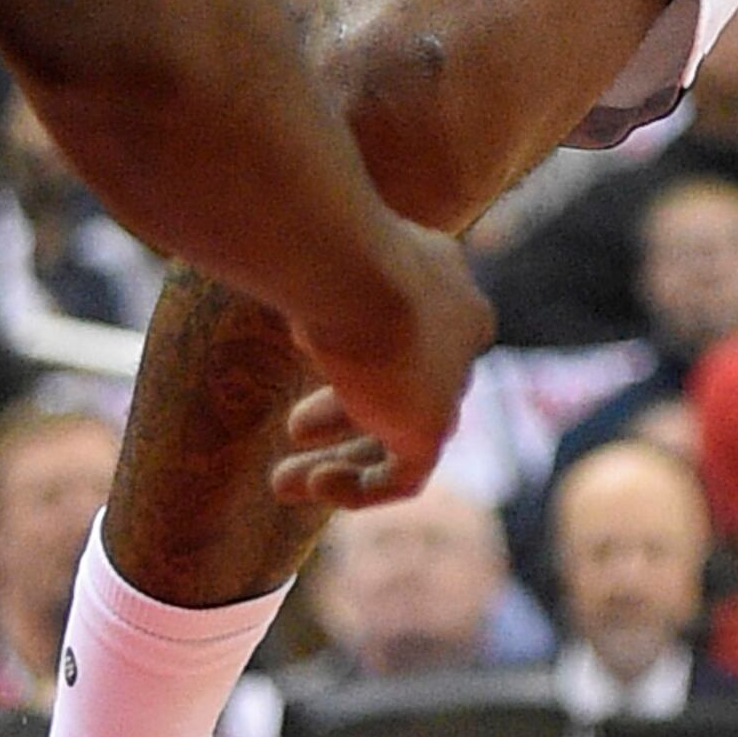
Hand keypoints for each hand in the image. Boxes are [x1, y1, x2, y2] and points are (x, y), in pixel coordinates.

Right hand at [269, 221, 491, 511]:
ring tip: (280, 483)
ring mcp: (452, 380)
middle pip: (405, 381)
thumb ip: (323, 277)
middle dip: (342, 411)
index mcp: (440, 274)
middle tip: (294, 429)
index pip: (413, 323)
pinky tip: (314, 485)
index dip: (358, 346)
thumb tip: (285, 278)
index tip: (304, 354)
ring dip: (342, 459)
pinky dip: (359, 486)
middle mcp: (457, 327)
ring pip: (401, 432)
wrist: (355, 269)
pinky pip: (404, 475)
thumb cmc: (324, 249)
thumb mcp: (323, 257)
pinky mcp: (434, 427)